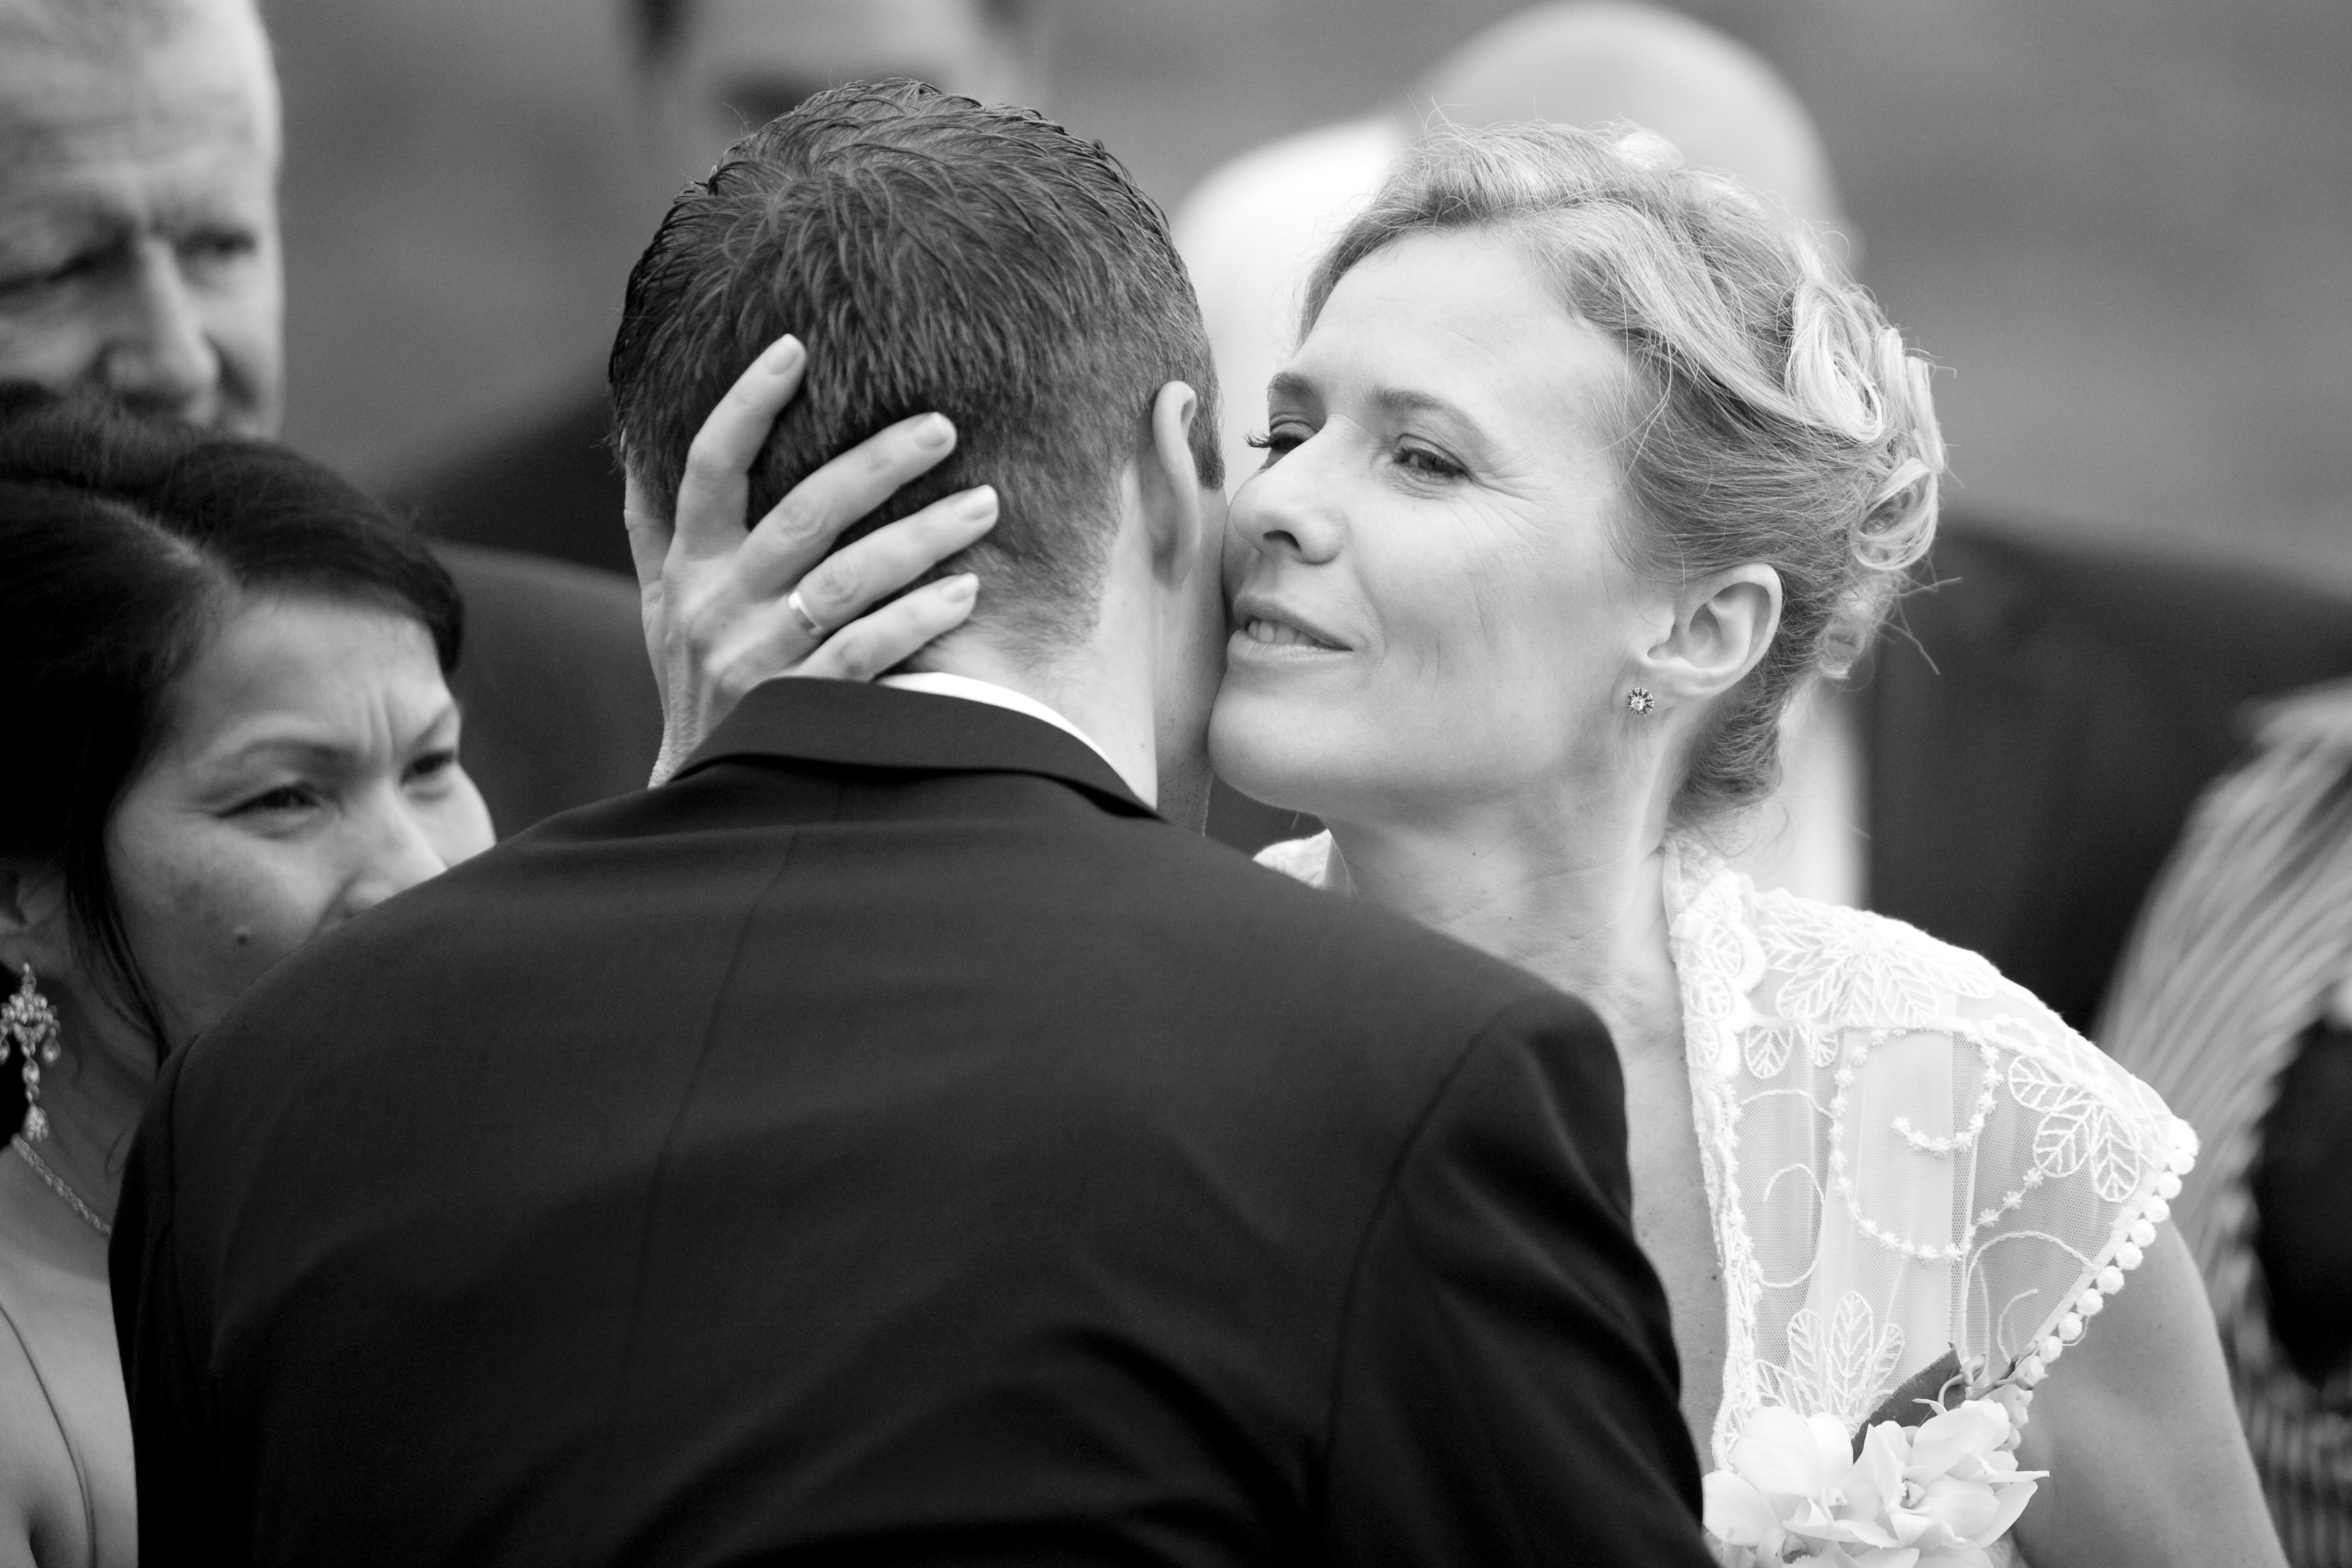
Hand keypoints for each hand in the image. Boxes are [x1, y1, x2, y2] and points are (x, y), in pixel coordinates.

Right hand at [624, 334, 997, 784]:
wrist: (708, 803)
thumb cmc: (697, 689)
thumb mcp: (662, 609)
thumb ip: (656, 529)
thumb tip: (639, 442)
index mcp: (689, 570)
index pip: (707, 468)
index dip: (745, 405)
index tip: (793, 348)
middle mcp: (718, 607)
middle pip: (800, 514)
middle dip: (877, 464)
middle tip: (943, 426)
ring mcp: (759, 659)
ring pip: (846, 580)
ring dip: (921, 537)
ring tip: (984, 505)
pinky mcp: (801, 708)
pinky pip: (868, 651)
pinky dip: (919, 619)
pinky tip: (964, 592)